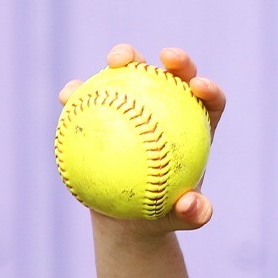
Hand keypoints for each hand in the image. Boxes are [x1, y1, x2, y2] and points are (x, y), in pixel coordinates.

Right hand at [58, 44, 226, 230]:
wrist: (129, 217)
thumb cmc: (161, 214)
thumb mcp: (181, 219)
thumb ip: (194, 213)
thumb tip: (190, 205)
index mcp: (197, 127)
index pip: (210, 101)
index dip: (208, 88)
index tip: (198, 87)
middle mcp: (171, 109)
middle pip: (177, 76)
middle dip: (176, 59)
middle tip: (165, 58)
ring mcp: (137, 106)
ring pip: (134, 74)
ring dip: (126, 58)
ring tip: (116, 61)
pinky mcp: (106, 111)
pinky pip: (91, 98)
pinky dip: (79, 93)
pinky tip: (67, 96)